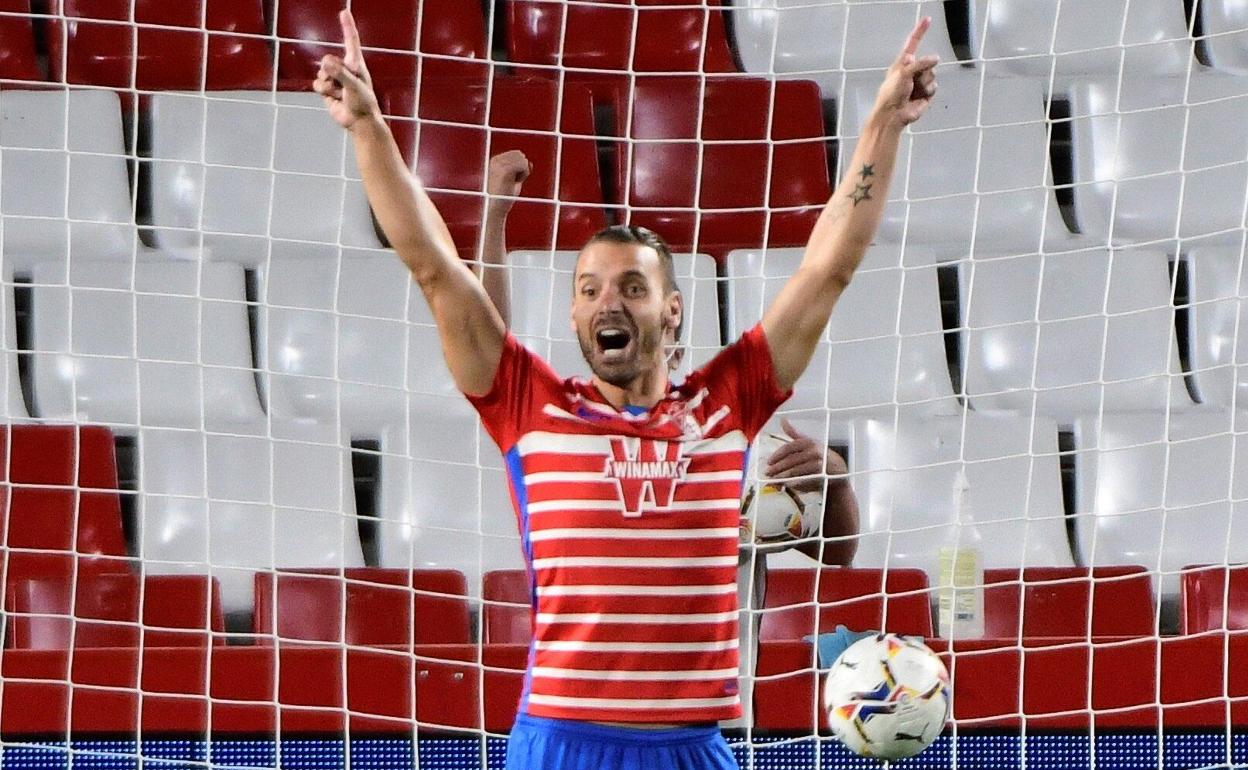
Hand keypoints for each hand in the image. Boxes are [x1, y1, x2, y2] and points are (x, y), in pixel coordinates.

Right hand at [313, 10, 379, 129]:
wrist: (358, 122)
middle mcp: (344, 68)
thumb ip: (340, 74)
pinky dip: (324, 91)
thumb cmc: (363, 103)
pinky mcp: (327, 88)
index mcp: (355, 64)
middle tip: (343, 86)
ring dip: (328, 85)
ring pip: (320, 73)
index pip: (350, 41)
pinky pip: (317, 83)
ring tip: (341, 94)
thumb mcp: (354, 87)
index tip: (344, 12)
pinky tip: (334, 98)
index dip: (347, 26)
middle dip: (331, 74)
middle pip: (327, 61)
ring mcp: (334, 78)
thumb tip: (326, 63)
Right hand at [487, 150, 531, 211]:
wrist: (494, 209)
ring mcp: (500, 165)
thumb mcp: (513, 181)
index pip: (517, 154)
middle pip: (520, 155)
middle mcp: (496, 160)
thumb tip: (530, 163)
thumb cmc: (504, 198)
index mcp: (495, 161)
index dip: (520, 167)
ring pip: (523, 160)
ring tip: (512, 183)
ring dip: (523, 172)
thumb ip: (520, 171)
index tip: (511, 179)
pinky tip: (515, 183)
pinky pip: (524, 165)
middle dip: (522, 168)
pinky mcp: (505, 171)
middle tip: (513, 182)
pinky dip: (524, 175)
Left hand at [764, 419, 824, 493]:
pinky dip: (795, 483)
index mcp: (808, 442)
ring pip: (796, 471)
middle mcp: (814, 451)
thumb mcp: (808, 441)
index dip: (777, 455)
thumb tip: (782, 420)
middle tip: (767, 473)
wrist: (838, 468)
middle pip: (790, 461)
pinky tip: (787, 485)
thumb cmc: (819, 454)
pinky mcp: (822, 475)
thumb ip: (794, 433)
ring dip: (783, 477)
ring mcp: (818, 464)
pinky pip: (805, 480)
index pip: (789, 448)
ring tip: (774, 480)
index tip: (768, 462)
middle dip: (777, 468)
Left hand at [872, 17, 939, 127]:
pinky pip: (934, 86)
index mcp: (902, 63)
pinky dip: (928, 90)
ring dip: (925, 82)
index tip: (927, 19)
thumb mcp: (903, 73)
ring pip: (932, 74)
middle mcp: (912, 71)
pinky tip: (919, 96)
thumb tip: (935, 59)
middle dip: (923, 70)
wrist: (893, 115)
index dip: (920, 31)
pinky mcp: (925, 93)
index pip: (913, 43)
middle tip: (912, 80)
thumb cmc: (891, 94)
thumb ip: (919, 64)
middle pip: (928, 62)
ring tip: (914, 90)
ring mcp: (919, 82)